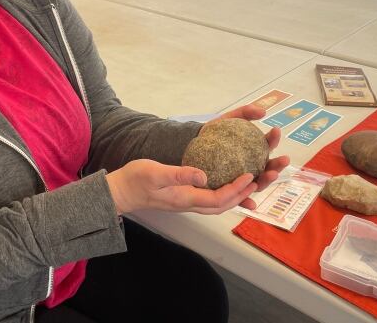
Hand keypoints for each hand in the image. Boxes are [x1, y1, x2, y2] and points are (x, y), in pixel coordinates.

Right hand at [105, 159, 257, 214]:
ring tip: (247, 184)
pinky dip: (222, 194)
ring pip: (217, 205)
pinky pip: (209, 200)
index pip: (218, 198)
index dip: (236, 189)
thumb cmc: (135, 180)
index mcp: (185, 198)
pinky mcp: (182, 198)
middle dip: (241, 196)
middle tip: (256, 181)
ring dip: (234, 196)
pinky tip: (225, 183)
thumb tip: (203, 175)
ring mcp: (185, 202)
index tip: (249, 176)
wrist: (120, 192)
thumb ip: (179, 174)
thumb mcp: (155, 172)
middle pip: (222, 205)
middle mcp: (189, 203)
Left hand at [201, 105, 289, 210]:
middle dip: (279, 164)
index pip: (268, 144)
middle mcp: (253, 165)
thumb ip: (246, 112)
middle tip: (284, 159)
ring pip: (259, 183)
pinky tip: (252, 205)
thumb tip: (263, 112)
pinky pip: (240, 198)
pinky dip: (247, 202)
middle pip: (269, 166)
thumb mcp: (229, 118)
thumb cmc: (216, 133)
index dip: (274, 139)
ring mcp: (243, 179)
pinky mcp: (232, 190)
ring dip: (268, 181)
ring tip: (272, 175)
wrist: (195, 145)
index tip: (276, 130)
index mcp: (254, 149)